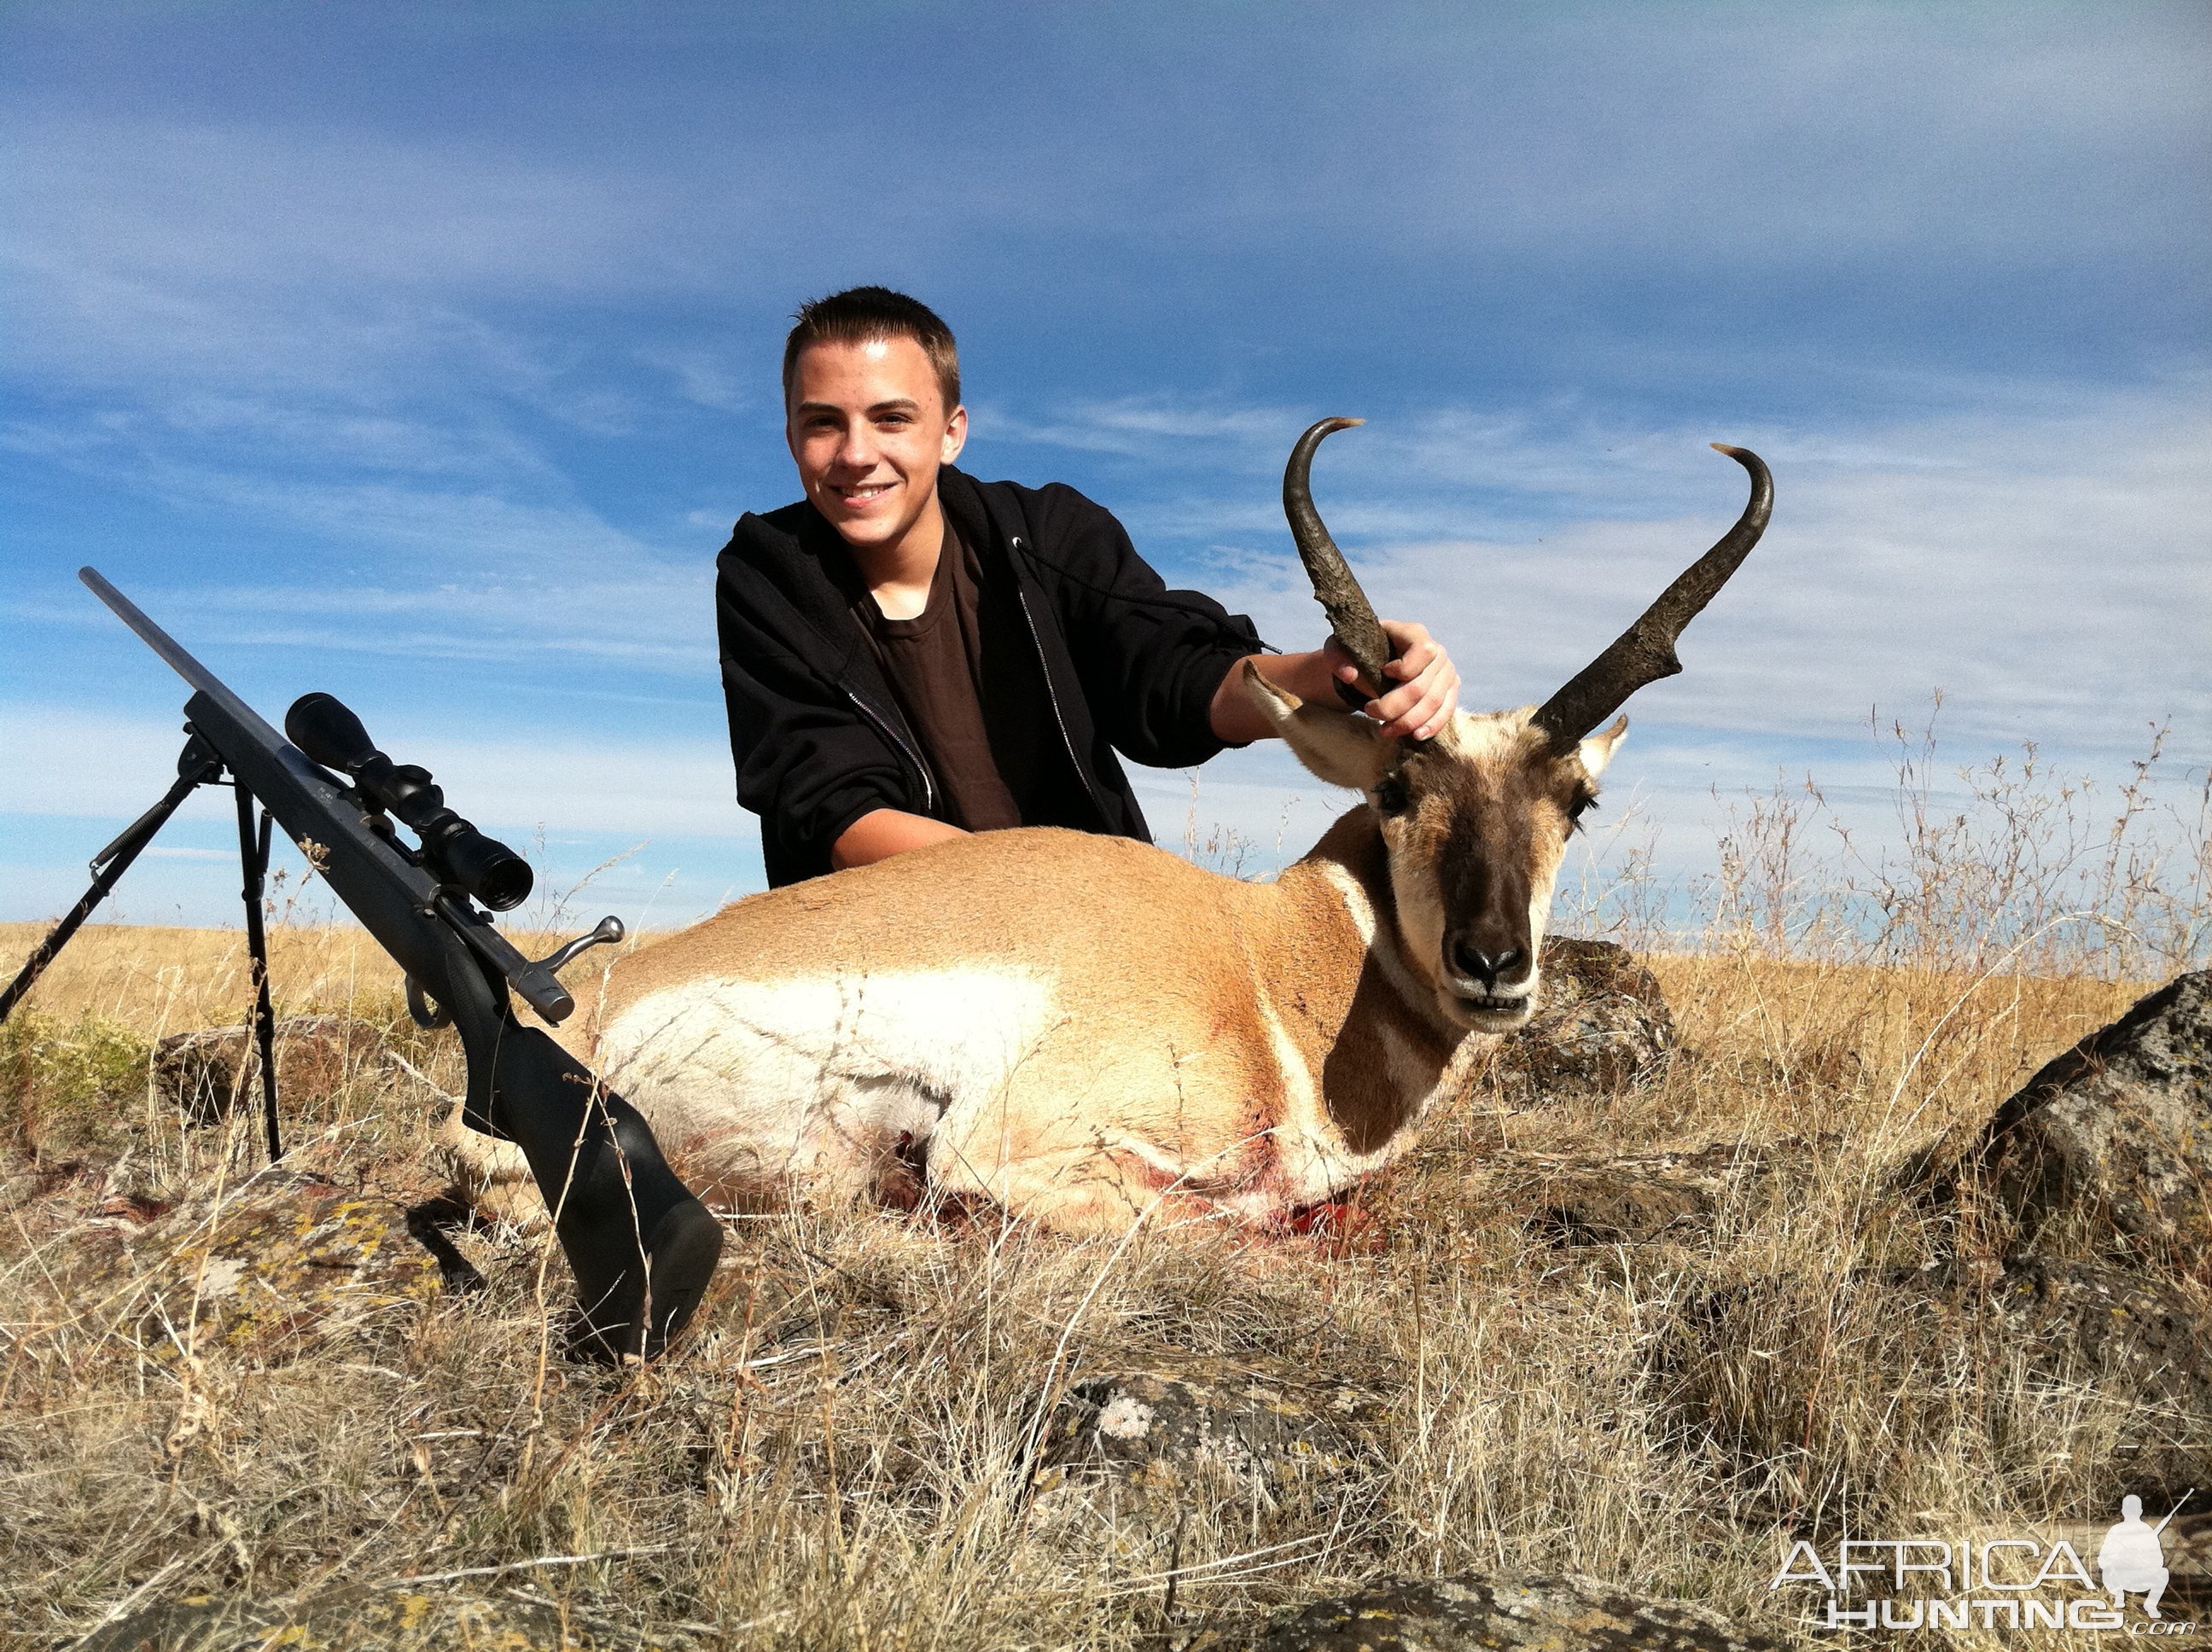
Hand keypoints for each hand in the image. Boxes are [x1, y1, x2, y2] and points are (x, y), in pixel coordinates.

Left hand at [1326, 620, 1458, 740]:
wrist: (1374, 667)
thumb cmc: (1358, 653)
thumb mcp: (1339, 648)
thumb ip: (1337, 657)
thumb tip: (1350, 675)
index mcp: (1414, 633)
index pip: (1423, 651)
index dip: (1405, 668)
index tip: (1383, 674)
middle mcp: (1437, 652)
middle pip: (1422, 685)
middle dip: (1395, 706)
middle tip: (1371, 713)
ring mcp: (1446, 673)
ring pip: (1434, 703)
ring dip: (1408, 721)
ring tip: (1385, 731)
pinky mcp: (1449, 692)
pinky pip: (1446, 711)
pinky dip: (1431, 726)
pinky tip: (1415, 736)